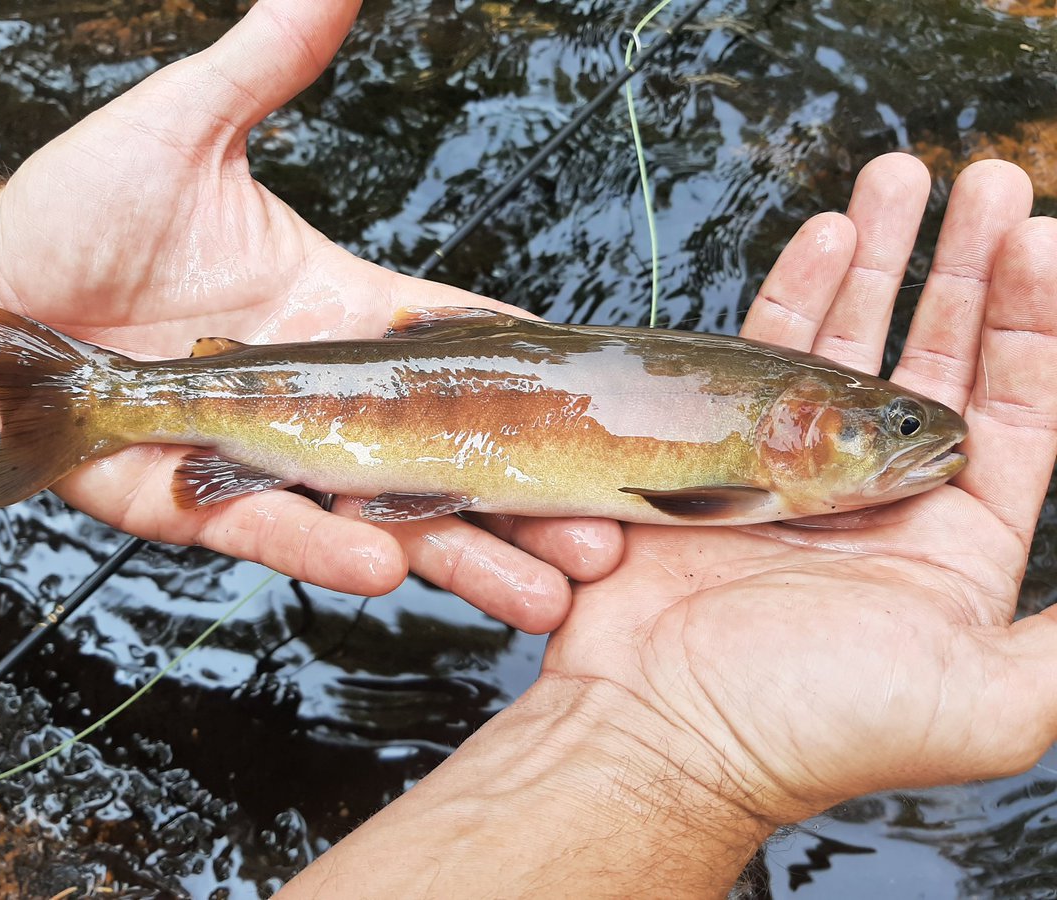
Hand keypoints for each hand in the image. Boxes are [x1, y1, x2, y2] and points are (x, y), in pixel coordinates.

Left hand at [0, 0, 620, 626]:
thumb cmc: (83, 212)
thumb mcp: (187, 128)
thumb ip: (267, 63)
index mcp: (344, 318)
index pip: (459, 352)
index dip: (529, 382)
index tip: (602, 408)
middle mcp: (326, 398)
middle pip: (449, 456)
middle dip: (525, 501)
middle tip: (600, 537)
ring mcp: (270, 455)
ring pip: (384, 515)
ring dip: (465, 555)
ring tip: (540, 592)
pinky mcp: (202, 499)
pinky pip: (275, 528)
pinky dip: (326, 545)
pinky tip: (388, 565)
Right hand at [547, 153, 1056, 821]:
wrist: (662, 728)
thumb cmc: (812, 724)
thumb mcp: (984, 699)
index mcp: (951, 540)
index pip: (1018, 408)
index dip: (1037, 323)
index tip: (1040, 243)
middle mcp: (877, 493)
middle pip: (939, 355)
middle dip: (966, 267)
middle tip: (988, 184)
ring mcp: (793, 464)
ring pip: (850, 339)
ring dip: (882, 258)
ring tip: (901, 178)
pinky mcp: (718, 448)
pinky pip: (763, 354)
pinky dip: (795, 292)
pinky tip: (823, 235)